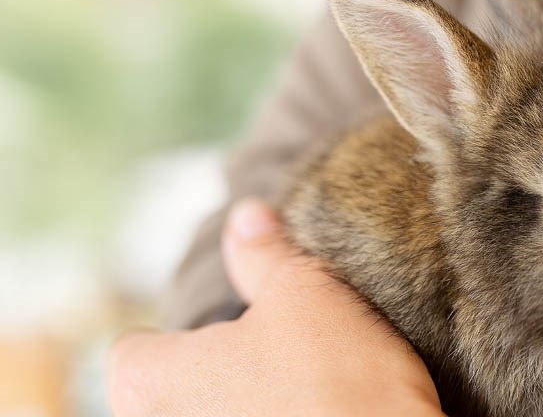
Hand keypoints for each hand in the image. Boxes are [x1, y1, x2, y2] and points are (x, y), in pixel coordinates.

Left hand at [108, 198, 442, 415]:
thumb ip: (265, 253)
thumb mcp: (306, 294)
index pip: (134, 353)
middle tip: (270, 354)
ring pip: (215, 415)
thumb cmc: (337, 383)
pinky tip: (317, 414)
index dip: (176, 336)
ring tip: (301, 388)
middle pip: (173, 391)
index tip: (224, 329)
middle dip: (215, 371)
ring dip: (245, 403)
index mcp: (154, 383)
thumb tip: (247, 216)